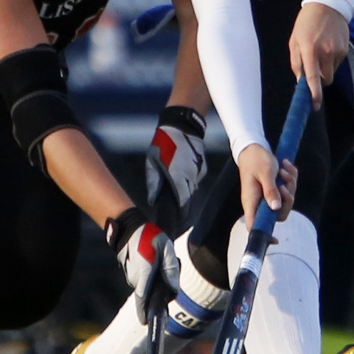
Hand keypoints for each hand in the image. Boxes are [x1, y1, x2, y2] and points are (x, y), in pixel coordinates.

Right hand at [105, 208, 178, 323]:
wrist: (130, 226)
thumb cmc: (149, 236)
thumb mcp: (166, 249)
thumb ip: (171, 270)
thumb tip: (173, 290)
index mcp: (143, 275)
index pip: (142, 299)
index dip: (144, 312)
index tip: (146, 323)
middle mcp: (134, 278)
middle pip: (149, 293)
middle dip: (160, 290)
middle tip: (168, 270)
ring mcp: (131, 274)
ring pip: (146, 285)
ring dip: (156, 279)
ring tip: (161, 259)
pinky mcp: (130, 270)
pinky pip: (143, 278)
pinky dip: (150, 274)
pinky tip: (154, 259)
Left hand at [145, 106, 206, 235]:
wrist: (182, 126)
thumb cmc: (164, 143)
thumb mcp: (153, 162)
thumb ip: (154, 182)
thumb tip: (153, 200)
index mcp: (178, 177)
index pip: (181, 204)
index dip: (179, 217)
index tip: (175, 227)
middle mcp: (190, 177)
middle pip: (188, 200)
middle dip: (182, 211)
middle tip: (175, 220)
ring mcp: (198, 172)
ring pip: (192, 190)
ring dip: (185, 197)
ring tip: (177, 206)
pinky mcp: (201, 167)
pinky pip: (194, 180)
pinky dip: (188, 184)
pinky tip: (181, 183)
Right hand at [236, 146, 298, 230]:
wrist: (253, 147)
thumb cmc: (257, 159)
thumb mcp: (266, 172)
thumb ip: (270, 190)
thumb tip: (276, 208)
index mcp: (252, 200)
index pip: (254, 225)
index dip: (263, 235)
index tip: (276, 240)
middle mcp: (258, 201)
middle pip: (277, 214)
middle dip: (288, 200)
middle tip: (285, 185)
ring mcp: (266, 196)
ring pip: (284, 202)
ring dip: (290, 186)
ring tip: (285, 170)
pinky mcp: (272, 189)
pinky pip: (286, 191)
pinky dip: (290, 179)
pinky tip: (287, 166)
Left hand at [288, 2, 348, 110]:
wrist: (328, 6)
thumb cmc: (306, 24)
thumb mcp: (294, 41)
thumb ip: (296, 62)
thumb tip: (301, 81)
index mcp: (309, 50)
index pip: (313, 78)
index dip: (314, 94)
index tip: (315, 106)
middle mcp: (325, 52)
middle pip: (325, 80)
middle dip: (319, 80)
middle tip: (313, 69)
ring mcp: (337, 51)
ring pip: (331, 72)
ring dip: (324, 68)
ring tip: (319, 51)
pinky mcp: (344, 50)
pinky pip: (337, 64)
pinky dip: (331, 61)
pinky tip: (327, 46)